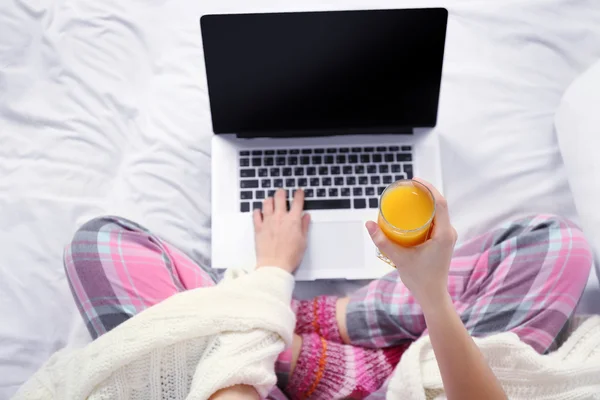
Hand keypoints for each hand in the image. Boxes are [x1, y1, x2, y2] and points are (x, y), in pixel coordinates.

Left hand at [253, 189, 310, 272]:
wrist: (275, 266)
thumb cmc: (290, 256)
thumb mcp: (303, 241)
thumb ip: (304, 226)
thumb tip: (306, 217)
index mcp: (293, 220)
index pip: (297, 201)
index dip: (299, 194)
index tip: (299, 191)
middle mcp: (280, 217)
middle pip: (280, 197)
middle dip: (282, 192)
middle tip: (282, 193)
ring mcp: (267, 221)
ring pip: (267, 202)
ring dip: (269, 200)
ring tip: (271, 201)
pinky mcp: (258, 228)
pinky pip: (255, 214)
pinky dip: (258, 211)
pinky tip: (260, 212)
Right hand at [365, 178, 456, 306]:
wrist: (431, 295)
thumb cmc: (419, 278)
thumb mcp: (398, 257)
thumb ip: (383, 241)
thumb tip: (368, 224)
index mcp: (444, 233)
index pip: (440, 203)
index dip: (428, 188)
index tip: (414, 181)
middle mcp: (448, 232)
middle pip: (439, 204)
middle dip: (424, 193)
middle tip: (407, 187)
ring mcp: (446, 236)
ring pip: (438, 212)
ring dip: (425, 202)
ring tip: (408, 196)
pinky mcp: (442, 240)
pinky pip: (436, 220)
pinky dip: (425, 212)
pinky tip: (413, 211)